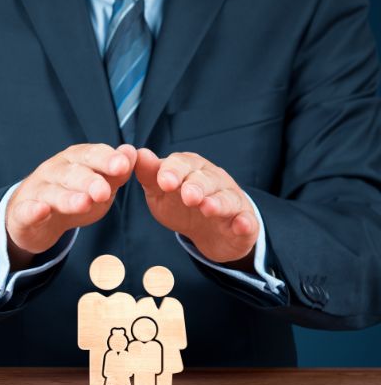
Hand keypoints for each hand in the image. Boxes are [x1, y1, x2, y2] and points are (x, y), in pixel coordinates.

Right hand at [6, 143, 136, 269]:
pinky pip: (27, 210)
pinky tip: (41, 210)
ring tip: (83, 203)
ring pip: (52, 192)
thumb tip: (132, 152)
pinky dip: (33, 210)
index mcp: (74, 160)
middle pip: (71, 172)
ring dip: (67, 197)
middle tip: (104, 191)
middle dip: (88, 180)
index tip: (123, 165)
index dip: (106, 159)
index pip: (90, 155)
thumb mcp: (100, 186)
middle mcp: (54, 170)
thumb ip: (116, 173)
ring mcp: (37, 191)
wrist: (34, 219)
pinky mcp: (22, 213)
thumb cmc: (73, 197)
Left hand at [134, 149, 258, 265]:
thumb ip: (149, 174)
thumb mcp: (160, 191)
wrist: (209, 231)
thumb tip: (137, 153)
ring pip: (226, 198)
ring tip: (208, 208)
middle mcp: (214, 180)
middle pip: (206, 179)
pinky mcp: (245, 221)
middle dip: (197, 186)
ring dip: (218, 202)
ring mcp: (232, 200)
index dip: (173, 172)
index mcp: (191, 169)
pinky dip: (245, 222)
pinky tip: (241, 224)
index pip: (182, 164)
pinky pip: (247, 221)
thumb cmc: (180, 205)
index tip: (164, 182)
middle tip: (188, 196)